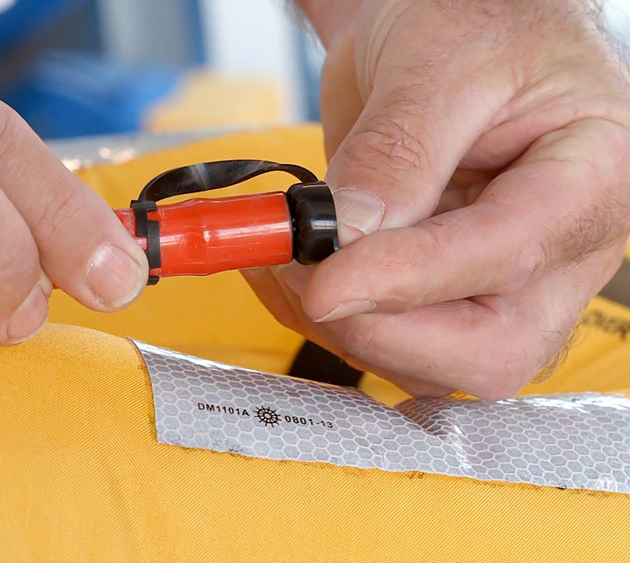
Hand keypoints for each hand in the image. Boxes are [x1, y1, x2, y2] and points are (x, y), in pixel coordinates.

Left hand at [247, 0, 629, 398]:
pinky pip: (391, 338)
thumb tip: (349, 235)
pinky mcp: (442, 291)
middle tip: (304, 276)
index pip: (508, 255)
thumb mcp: (438, 62)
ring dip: (344, 326)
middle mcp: (556, 248)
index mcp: (590, 177)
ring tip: (284, 258)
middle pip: (491, 348)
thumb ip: (398, 151)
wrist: (446, 20)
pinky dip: (327, 317)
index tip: (326, 279)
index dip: (410, 279)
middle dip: (382, 328)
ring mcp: (499, 278)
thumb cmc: (473, 18)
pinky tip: (288, 271)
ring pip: (433, 360)